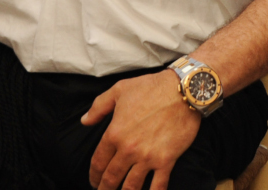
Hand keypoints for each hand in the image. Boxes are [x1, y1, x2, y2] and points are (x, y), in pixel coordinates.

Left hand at [82, 69, 200, 189]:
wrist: (183, 89)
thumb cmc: (151, 87)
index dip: (94, 175)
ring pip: (131, 186)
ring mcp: (148, 157)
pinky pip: (158, 186)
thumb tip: (84, 121)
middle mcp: (129, 149)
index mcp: (114, 133)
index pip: (98, 162)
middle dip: (105, 189)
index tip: (94, 181)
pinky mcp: (166, 160)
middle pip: (111, 178)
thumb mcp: (119, 90)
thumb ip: (99, 107)